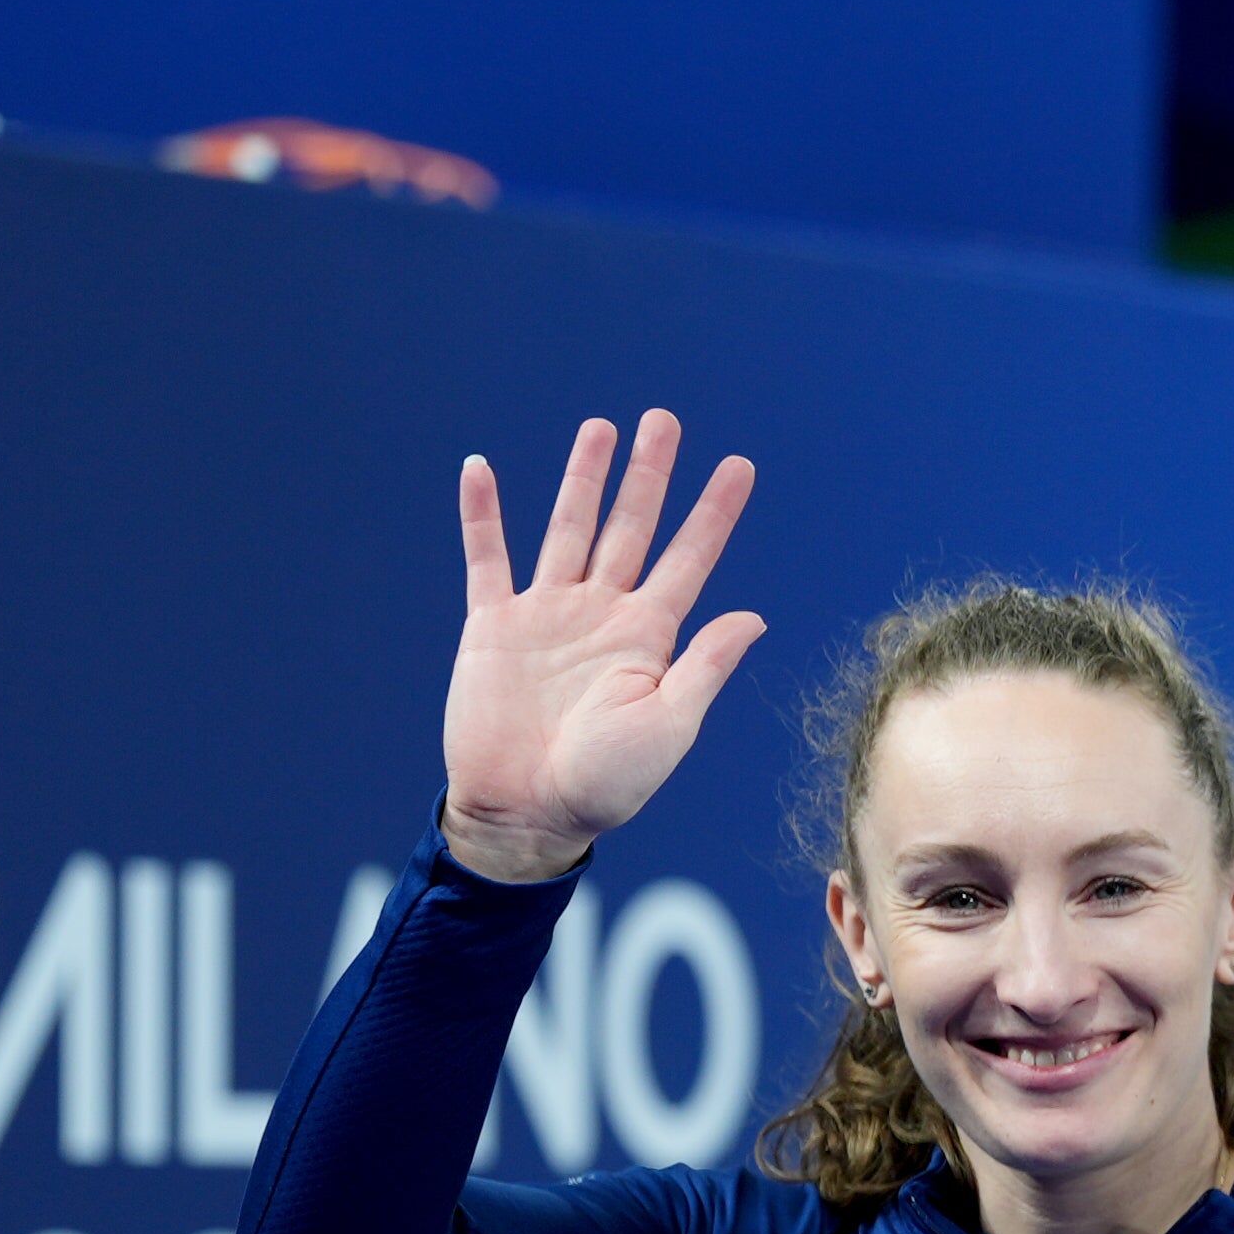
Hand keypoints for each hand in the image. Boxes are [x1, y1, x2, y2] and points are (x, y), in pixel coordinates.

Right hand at [442, 410, 767, 885]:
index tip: (739, 466)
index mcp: (651, 639)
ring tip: (602, 429)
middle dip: (650, 475)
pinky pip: (486, 558)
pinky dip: (482, 514)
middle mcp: (602, 616)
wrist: (529, 813)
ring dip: (583, 478)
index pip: (690, 560)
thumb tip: (753, 616)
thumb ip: (704, 665)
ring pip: (568, 528)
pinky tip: (480, 467)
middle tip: (665, 420)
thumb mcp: (669, 724)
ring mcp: (548, 615)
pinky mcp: (493, 625)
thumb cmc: (607, 784)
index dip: (714, 513)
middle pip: (631, 528)